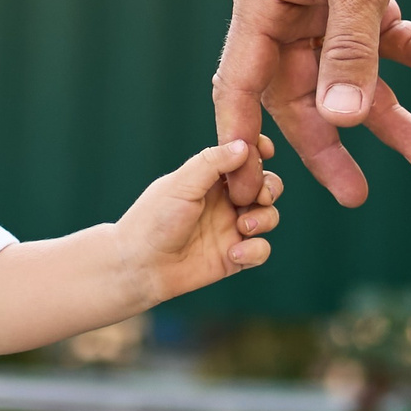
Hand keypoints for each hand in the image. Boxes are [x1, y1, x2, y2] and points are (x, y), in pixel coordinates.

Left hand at [118, 139, 285, 305]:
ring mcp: (230, 228)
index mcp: (209, 179)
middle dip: (270, 187)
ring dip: (264, 218)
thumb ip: (211, 164)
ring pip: (268, 216)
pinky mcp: (234, 256)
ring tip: (243, 227)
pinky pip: (261, 249)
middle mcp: (223, 201)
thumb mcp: (180, 185)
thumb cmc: (153, 219)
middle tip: (260, 196)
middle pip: (264, 185)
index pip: (242, 158)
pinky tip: (233, 254)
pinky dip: (255, 250)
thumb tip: (243, 144)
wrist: (140, 265)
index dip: (258, 151)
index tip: (267, 150)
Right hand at [214, 0, 410, 207]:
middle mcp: (283, 6)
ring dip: (388, 106)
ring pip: (347, 70)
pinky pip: (379, 36)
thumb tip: (342, 120)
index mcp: (262, 3)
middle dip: (335, 139)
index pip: (240, 86)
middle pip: (299, 90)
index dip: (242, 140)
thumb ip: (350, 51)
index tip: (252, 191)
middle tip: (359, 194)